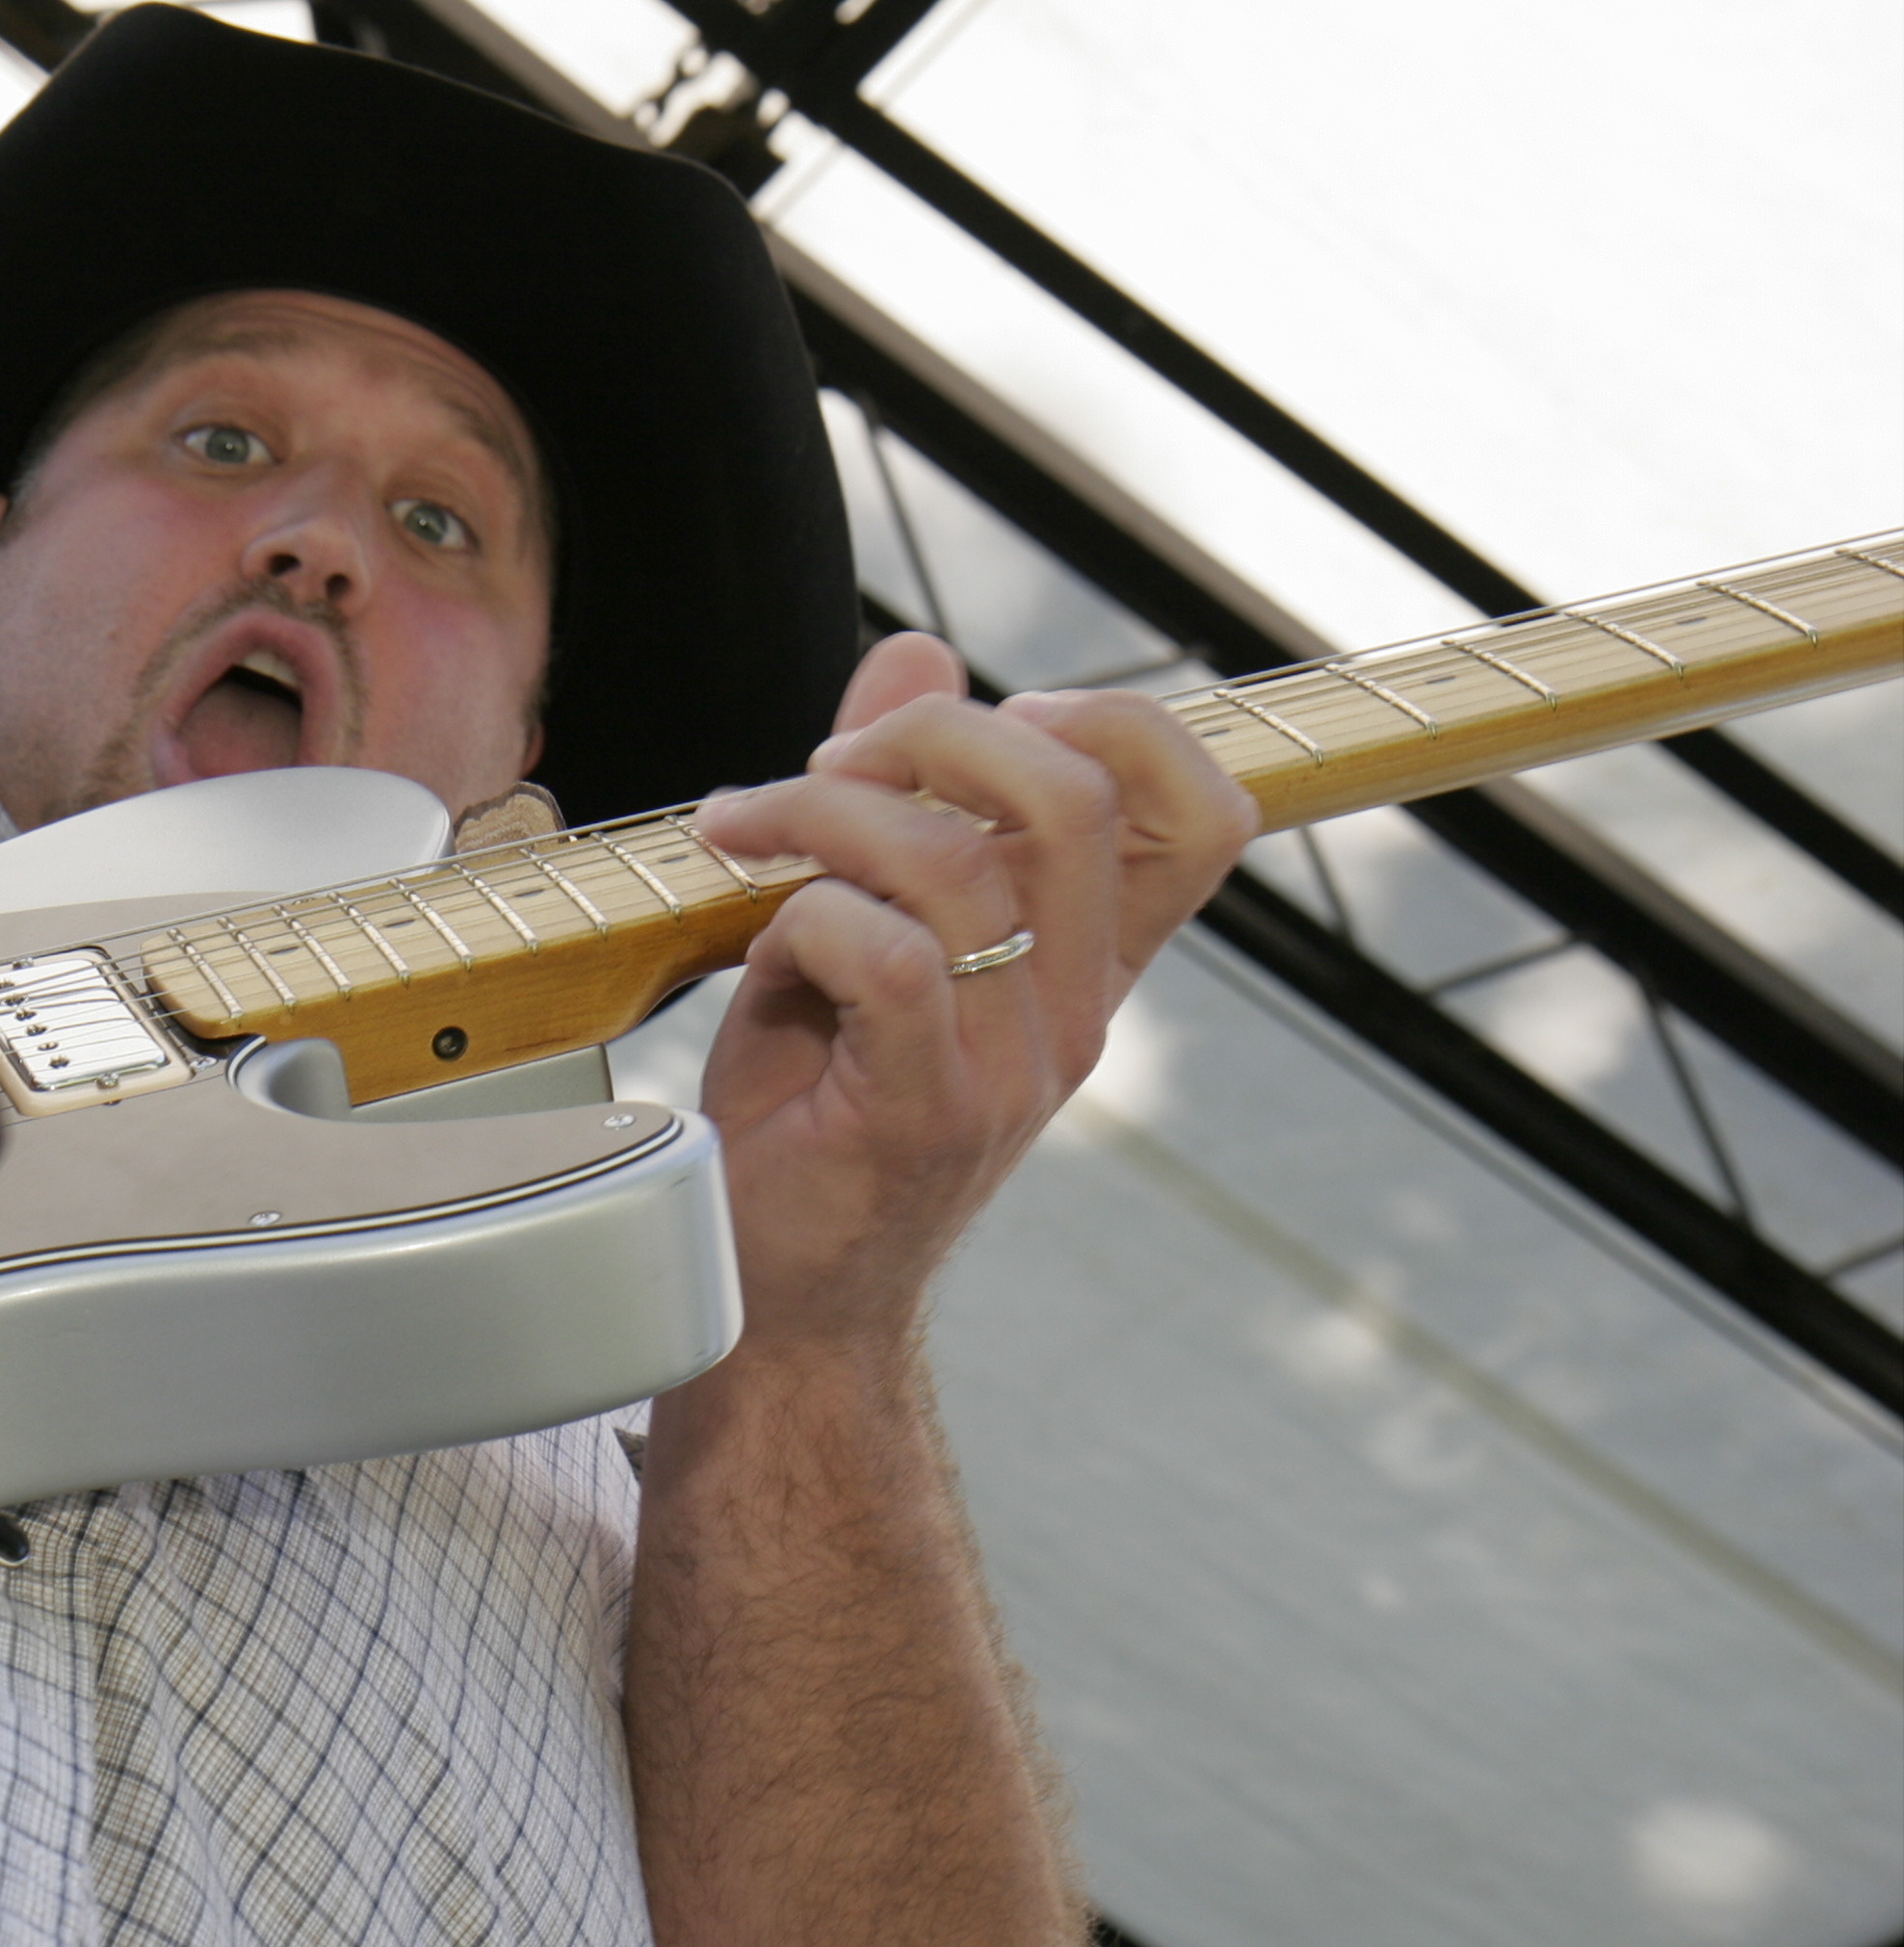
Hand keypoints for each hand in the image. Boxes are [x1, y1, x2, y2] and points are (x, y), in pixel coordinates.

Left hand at [689, 633, 1254, 1355]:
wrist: (777, 1298)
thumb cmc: (811, 1113)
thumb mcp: (855, 928)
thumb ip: (892, 794)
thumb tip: (916, 648)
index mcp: (1080, 964)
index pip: (1204, 815)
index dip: (1120, 721)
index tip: (989, 715)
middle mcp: (1071, 1012)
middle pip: (1079, 797)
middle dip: (938, 732)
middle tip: (828, 764)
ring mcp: (1008, 1067)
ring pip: (956, 864)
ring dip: (822, 815)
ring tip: (743, 830)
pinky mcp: (925, 1112)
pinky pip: (887, 958)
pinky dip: (806, 919)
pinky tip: (765, 950)